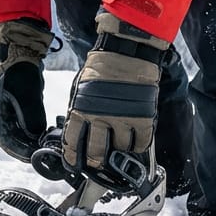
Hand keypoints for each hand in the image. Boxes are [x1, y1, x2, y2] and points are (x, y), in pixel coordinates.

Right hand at [0, 18, 54, 161]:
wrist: (17, 46)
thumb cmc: (17, 68)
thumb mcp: (27, 94)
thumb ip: (31, 117)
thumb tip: (36, 136)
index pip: (5, 140)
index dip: (20, 151)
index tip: (33, 157)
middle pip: (12, 136)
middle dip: (26, 146)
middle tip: (42, 153)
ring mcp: (6, 106)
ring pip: (18, 129)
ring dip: (30, 137)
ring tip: (44, 144)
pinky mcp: (15, 101)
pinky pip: (23, 119)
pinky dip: (32, 126)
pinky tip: (43, 130)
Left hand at [63, 11, 171, 173]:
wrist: (125, 51)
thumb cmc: (101, 68)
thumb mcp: (81, 90)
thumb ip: (79, 112)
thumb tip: (77, 132)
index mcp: (80, 110)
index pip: (73, 143)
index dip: (73, 157)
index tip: (74, 164)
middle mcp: (100, 118)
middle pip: (96, 153)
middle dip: (96, 162)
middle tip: (98, 164)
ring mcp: (123, 119)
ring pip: (120, 149)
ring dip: (119, 151)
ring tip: (119, 147)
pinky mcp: (142, 117)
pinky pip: (141, 142)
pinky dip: (139, 146)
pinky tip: (136, 142)